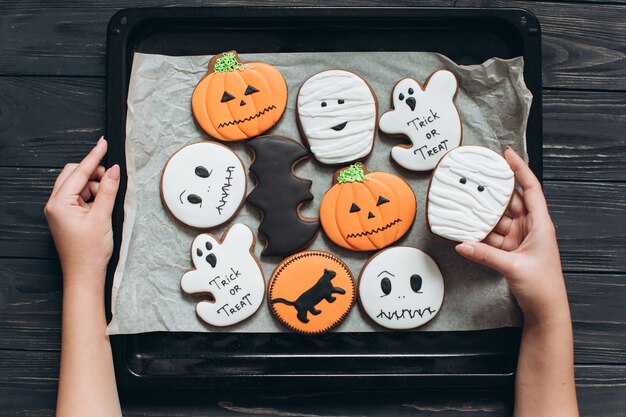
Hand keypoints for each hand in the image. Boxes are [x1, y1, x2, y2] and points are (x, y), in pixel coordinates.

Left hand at [44, 138, 119, 287]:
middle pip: (74, 175)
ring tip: (105, 204)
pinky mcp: (66, 216)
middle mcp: (55, 204)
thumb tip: (114, 170)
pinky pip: (79, 197)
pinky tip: (100, 207)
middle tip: (110, 180)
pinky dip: (91, 197)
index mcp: (59, 203)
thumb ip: (108, 190)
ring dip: (94, 187)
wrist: (84, 274)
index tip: (104, 143)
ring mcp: (59, 210)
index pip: (79, 172)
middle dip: (93, 174)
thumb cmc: (90, 251)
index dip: (94, 157)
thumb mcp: (103, 217)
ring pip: (78, 185)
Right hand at [455, 148, 568, 323]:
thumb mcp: (514, 268)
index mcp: (541, 224)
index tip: (507, 154)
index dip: (520, 169)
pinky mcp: (509, 251)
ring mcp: (519, 239)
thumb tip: (462, 245)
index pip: (530, 189)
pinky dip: (480, 234)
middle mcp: (531, 228)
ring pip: (498, 220)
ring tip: (466, 204)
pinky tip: (467, 230)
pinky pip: (491, 237)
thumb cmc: (543, 287)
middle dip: (494, 190)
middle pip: (510, 201)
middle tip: (477, 177)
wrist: (545, 310)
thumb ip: (485, 255)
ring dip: (483, 215)